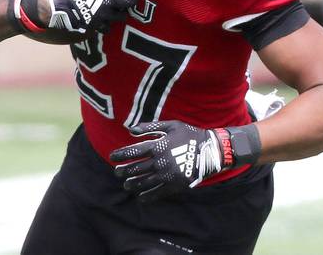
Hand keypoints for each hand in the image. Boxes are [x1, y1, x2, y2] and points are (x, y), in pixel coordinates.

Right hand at [24, 0, 135, 33]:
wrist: (51, 7)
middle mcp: (109, 1)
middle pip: (130, 1)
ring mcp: (104, 15)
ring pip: (122, 15)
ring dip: (122, 10)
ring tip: (120, 7)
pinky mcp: (96, 26)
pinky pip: (108, 27)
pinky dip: (108, 23)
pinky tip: (106, 19)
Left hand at [110, 121, 231, 201]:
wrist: (210, 150)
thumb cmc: (190, 135)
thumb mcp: (172, 126)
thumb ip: (151, 127)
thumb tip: (131, 129)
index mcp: (158, 146)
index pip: (133, 152)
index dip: (120, 155)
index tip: (112, 157)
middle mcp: (160, 162)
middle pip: (135, 169)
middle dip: (123, 171)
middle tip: (117, 172)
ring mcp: (167, 175)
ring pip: (143, 182)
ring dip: (132, 184)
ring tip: (127, 185)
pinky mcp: (174, 185)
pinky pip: (157, 193)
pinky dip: (147, 196)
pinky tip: (140, 197)